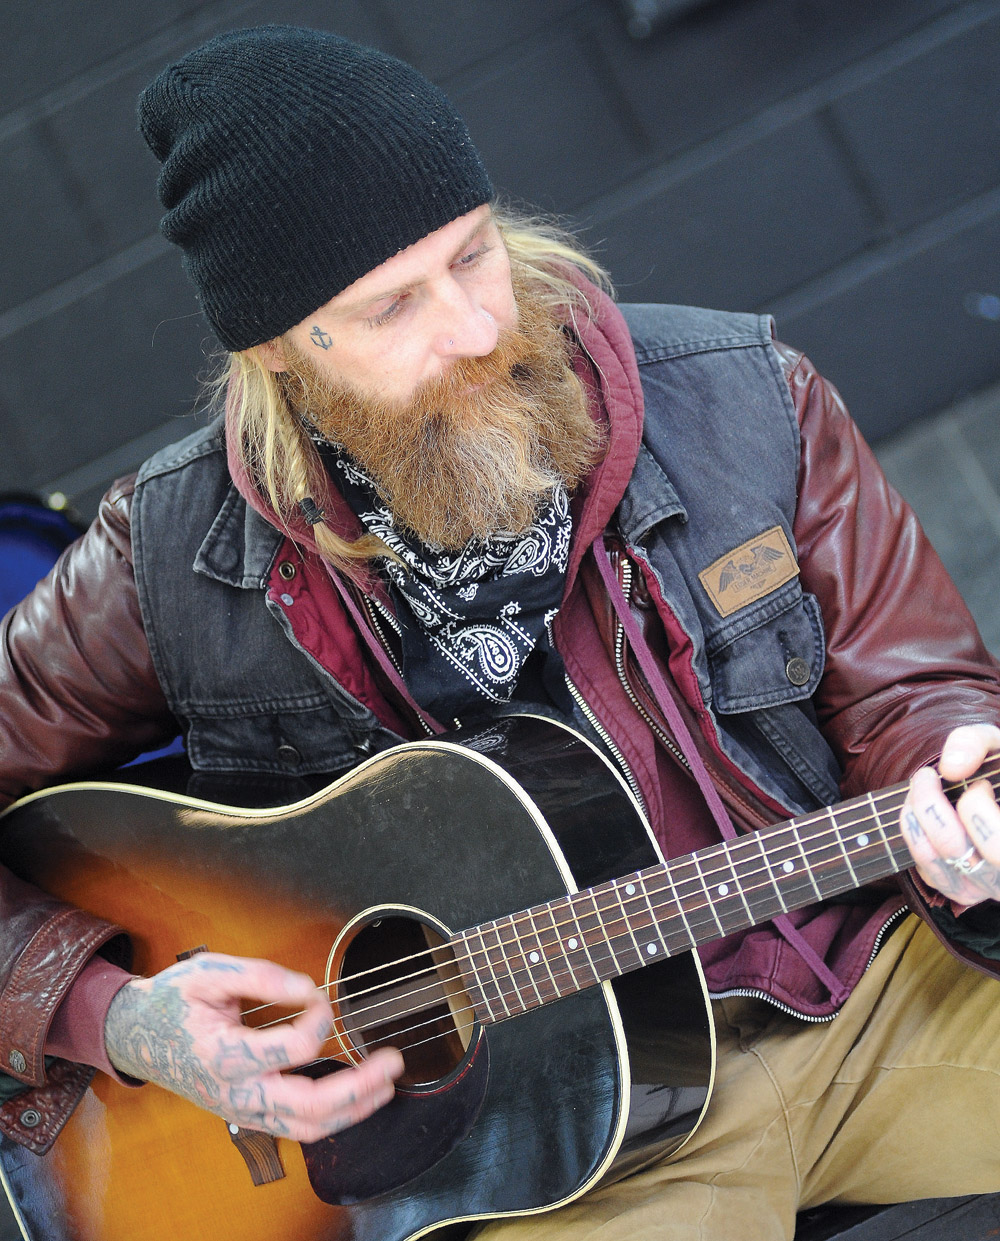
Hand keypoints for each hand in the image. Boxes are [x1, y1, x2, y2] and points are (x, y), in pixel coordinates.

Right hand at [104, 952, 403, 1141]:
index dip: (318, 1018)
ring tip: (386, 1084)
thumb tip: (307, 987)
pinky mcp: (248, 1113)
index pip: (290, 1049)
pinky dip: (332, 1117)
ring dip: (354, 1109)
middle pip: (307, 1107)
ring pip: (306, 1127)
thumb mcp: (208, 971)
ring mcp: (242, 1110)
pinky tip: (357, 1096)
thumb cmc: (174, 1001)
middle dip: (358, 1087)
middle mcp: (235, 1092)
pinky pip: (296, 1128)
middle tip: (391, 1061)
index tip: (322, 997)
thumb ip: (260, 976)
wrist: (138, 1036)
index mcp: (222, 1054)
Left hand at [900, 723, 999, 905]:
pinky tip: (916, 808)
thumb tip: (950, 768)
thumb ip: (976, 742)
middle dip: (931, 805)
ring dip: (917, 814)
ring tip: (920, 786)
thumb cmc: (998, 772)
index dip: (977, 808)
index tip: (979, 784)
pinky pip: (925, 866)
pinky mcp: (957, 889)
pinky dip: (912, 831)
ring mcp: (983, 886)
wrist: (997, 792)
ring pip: (936, 857)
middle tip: (927, 776)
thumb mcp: (997, 746)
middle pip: (956, 848)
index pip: (995, 845)